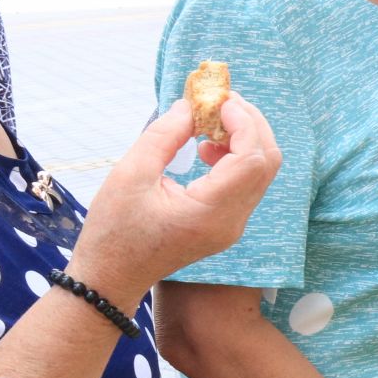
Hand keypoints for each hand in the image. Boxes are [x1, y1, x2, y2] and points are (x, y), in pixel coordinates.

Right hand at [71, 96, 281, 309]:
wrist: (112, 278)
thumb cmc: (114, 230)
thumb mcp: (131, 174)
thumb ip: (164, 135)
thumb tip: (190, 106)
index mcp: (211, 212)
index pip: (252, 159)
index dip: (242, 122)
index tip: (218, 100)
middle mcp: (232, 222)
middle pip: (266, 163)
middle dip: (250, 124)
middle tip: (220, 102)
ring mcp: (233, 226)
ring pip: (260, 172)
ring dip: (243, 139)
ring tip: (208, 123)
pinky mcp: (227, 225)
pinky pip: (246, 184)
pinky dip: (235, 158)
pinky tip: (205, 149)